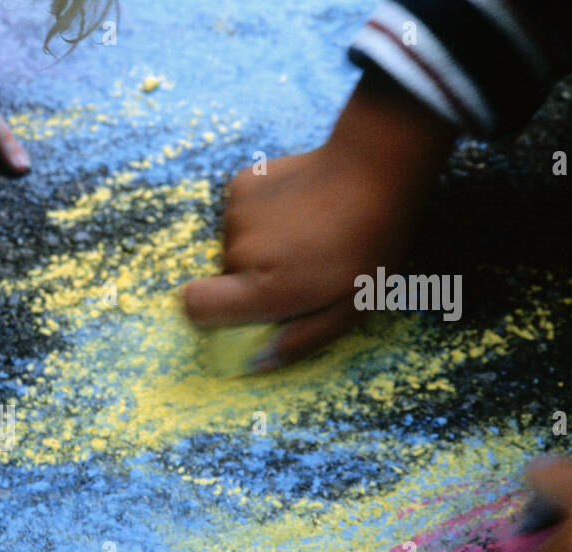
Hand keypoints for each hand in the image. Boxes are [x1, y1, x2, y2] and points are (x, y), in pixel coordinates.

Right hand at [183, 74, 454, 369]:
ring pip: (234, 247)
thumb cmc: (370, 245)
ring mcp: (236, 215)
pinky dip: (260, 219)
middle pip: (224, 279)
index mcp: (263, 288)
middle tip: (300, 267)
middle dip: (252, 280)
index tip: (236, 310)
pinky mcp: (241, 185)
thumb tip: (254, 363)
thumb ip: (300, 341)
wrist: (376, 167)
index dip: (208, 313)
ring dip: (260, 248)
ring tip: (303, 235)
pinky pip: (239, 217)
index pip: (195, 308)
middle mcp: (240, 252)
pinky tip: (295, 210)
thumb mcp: (349, 309)